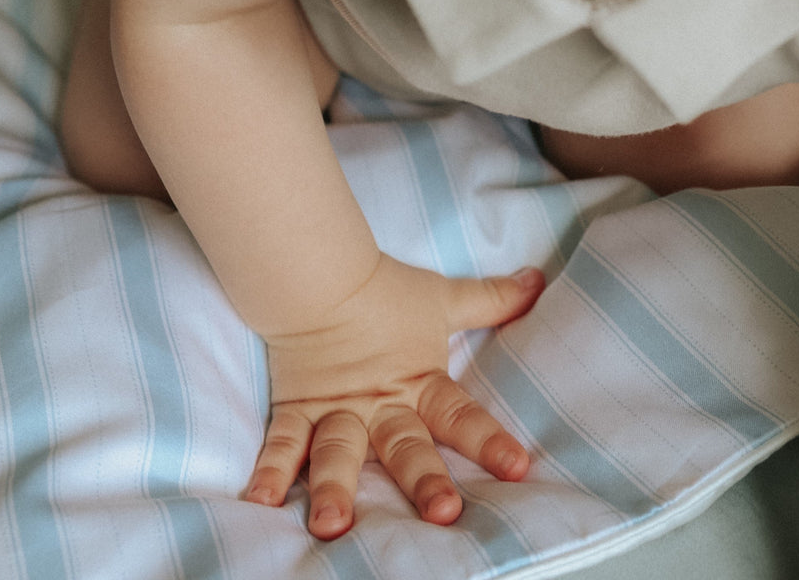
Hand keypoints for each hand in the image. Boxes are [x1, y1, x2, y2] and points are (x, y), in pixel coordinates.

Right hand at [243, 253, 544, 538]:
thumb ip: (491, 299)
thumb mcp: (443, 298)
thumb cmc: (385, 290)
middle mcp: (380, 405)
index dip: (490, 441)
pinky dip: (270, 470)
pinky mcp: (297, 408)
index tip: (517, 468)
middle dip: (423, 480)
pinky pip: (282, 442)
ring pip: (339, 452)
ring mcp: (337, 410)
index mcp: (419, 384)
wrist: (321, 273)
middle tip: (442, 513)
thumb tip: (537, 282)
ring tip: (333, 526)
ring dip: (335, 487)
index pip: (461, 416)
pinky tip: (261, 503)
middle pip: (405, 446)